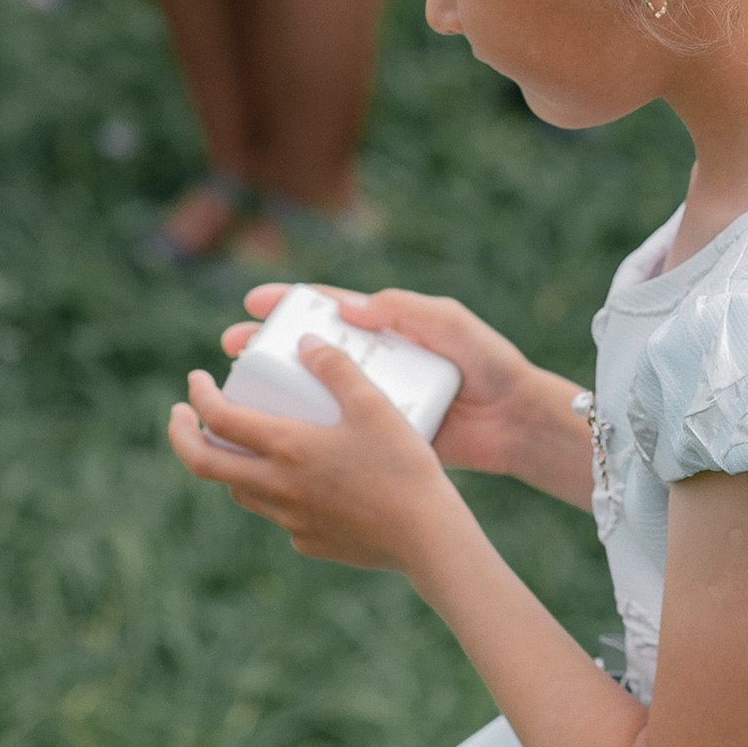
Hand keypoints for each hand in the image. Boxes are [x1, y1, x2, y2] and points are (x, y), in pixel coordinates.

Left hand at [168, 339, 470, 571]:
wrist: (428, 537)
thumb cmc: (404, 467)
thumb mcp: (373, 405)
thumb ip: (336, 368)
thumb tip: (304, 342)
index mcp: (287, 447)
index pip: (218, 419)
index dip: (199, 395)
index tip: (195, 380)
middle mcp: (278, 487)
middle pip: (203, 463)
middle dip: (182, 435)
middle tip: (181, 415)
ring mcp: (290, 520)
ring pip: (239, 491)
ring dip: (228, 464)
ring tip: (241, 444)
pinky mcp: (309, 542)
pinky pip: (277, 515)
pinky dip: (272, 492)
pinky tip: (299, 481)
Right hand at [218, 284, 574, 484]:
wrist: (519, 423)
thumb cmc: (491, 365)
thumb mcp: (451, 325)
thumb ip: (405, 309)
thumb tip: (347, 307)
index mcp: (386, 329)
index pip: (325, 309)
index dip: (286, 304)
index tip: (251, 304)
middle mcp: (373, 364)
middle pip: (306, 351)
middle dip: (264, 348)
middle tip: (229, 351)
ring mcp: (374, 402)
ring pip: (312, 393)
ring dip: (273, 393)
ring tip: (238, 397)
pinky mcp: (380, 437)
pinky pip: (334, 434)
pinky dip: (303, 435)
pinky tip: (272, 442)